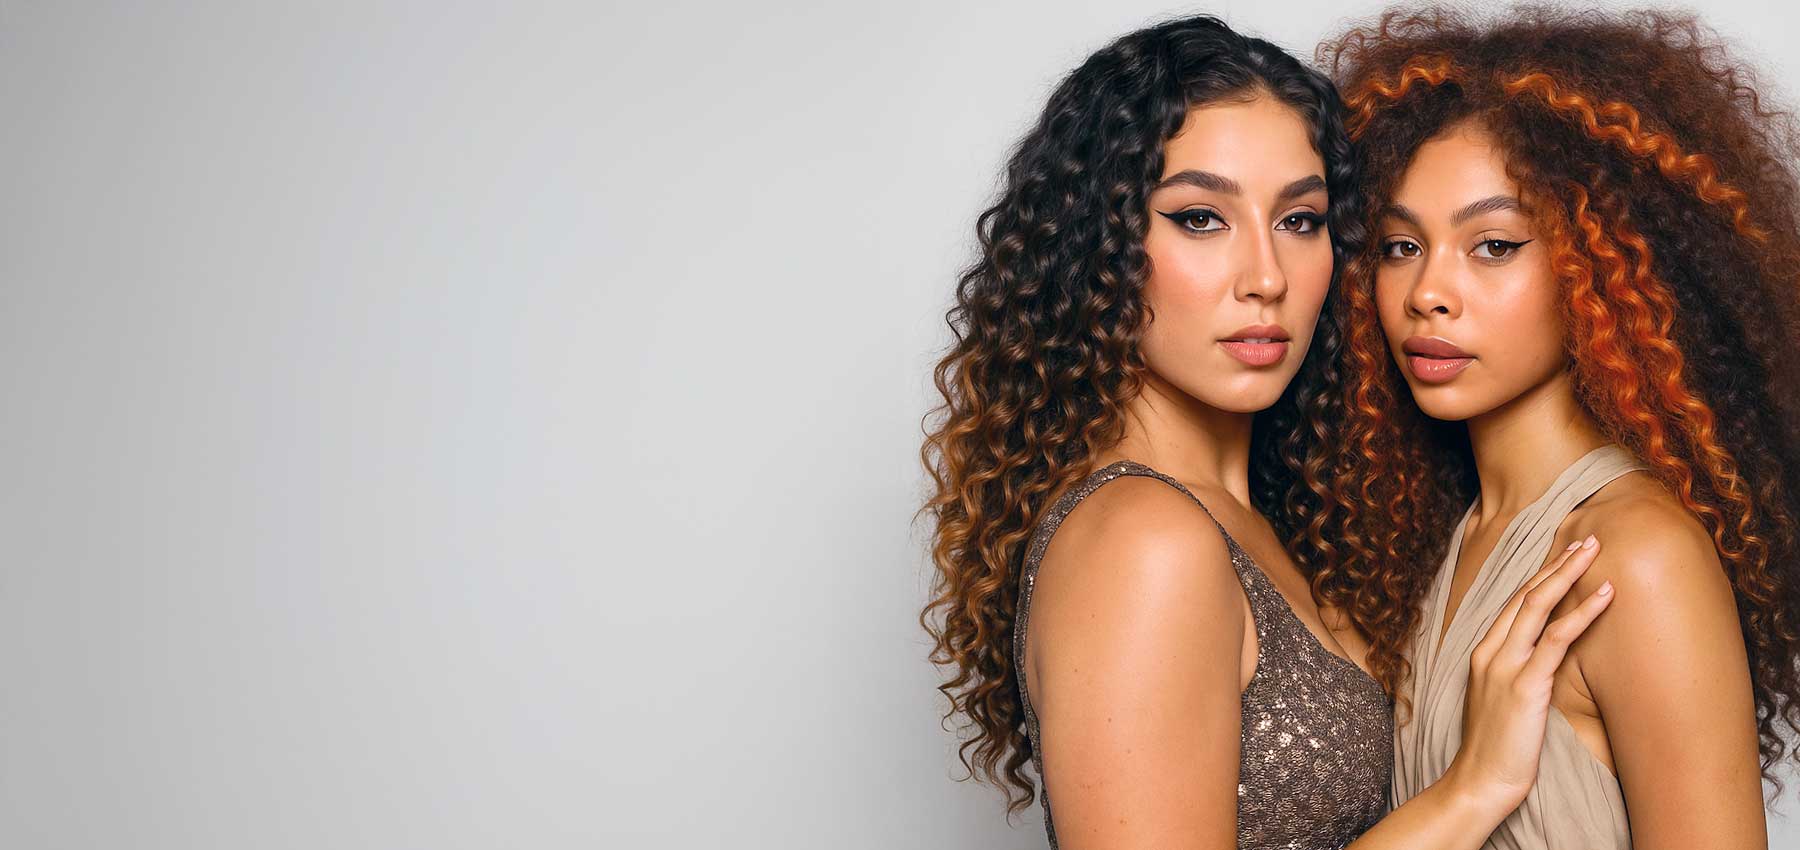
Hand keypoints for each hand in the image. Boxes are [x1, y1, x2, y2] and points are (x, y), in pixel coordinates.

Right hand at [1445, 536, 1613, 815]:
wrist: (1479, 782)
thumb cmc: (1497, 748)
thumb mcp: (1502, 701)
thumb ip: (1518, 672)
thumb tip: (1548, 658)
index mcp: (1483, 652)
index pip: (1513, 602)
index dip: (1541, 575)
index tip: (1566, 554)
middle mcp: (1490, 651)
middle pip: (1525, 593)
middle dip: (1558, 563)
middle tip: (1588, 539)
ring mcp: (1505, 666)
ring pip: (1537, 605)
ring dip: (1569, 574)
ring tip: (1596, 552)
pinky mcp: (1525, 685)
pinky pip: (1555, 639)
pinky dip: (1582, 613)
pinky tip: (1605, 596)